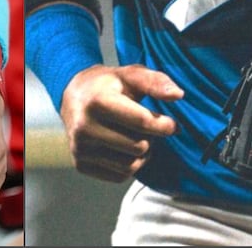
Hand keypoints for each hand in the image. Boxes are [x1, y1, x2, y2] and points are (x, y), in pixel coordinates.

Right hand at [59, 64, 182, 181]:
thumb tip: (179, 95)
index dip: (163, 125)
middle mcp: (85, 126)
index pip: (141, 122)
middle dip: (150, 138)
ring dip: (142, 155)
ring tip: (138, 138)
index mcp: (97, 101)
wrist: (72, 96)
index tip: (172, 124)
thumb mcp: (129, 75)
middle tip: (147, 128)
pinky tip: (125, 148)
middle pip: (138, 147)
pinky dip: (129, 165)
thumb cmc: (107, 85)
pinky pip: (119, 176)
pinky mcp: (80, 164)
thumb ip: (155, 81)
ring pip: (130, 166)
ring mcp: (80, 148)